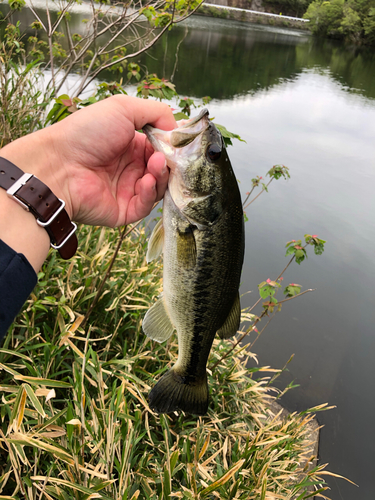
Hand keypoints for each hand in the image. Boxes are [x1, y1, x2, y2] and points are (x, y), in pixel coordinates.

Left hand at [2, 95, 176, 225]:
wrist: (58, 165)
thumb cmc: (86, 133)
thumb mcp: (123, 108)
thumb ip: (155, 112)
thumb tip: (176, 128)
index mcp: (130, 145)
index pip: (161, 148)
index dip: (170, 147)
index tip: (176, 143)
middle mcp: (130, 168)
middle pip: (163, 169)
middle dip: (168, 162)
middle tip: (164, 156)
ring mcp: (127, 190)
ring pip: (158, 188)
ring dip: (161, 176)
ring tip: (154, 166)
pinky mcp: (124, 210)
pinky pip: (146, 206)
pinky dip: (150, 193)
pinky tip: (146, 182)